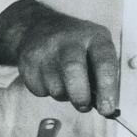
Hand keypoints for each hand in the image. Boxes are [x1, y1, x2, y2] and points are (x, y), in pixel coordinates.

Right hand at [0, 0, 118, 113]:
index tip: (107, 109)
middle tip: (84, 106)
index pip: (104, 63)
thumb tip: (105, 107)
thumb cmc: (78, 47)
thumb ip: (103, 77)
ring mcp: (46, 49)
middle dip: (80, 96)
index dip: (107, 89)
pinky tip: (50, 78)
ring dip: (64, 95)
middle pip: (73, 70)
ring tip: (66, 85)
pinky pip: (39, 90)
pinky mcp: (28, 60)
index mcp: (94, 37)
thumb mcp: (97, 51)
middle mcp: (69, 40)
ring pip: (55, 87)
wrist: (39, 28)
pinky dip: (47, 92)